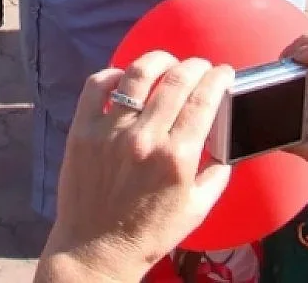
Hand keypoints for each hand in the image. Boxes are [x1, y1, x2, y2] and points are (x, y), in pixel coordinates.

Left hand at [43, 52, 233, 280]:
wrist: (97, 248)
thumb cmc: (150, 232)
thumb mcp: (198, 208)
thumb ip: (217, 172)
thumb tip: (225, 141)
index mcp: (177, 158)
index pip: (204, 100)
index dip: (217, 78)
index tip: (223, 72)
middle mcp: (144, 138)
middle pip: (175, 81)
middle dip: (195, 65)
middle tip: (200, 65)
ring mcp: (110, 131)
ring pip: (137, 74)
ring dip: (158, 60)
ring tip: (167, 62)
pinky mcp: (82, 129)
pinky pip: (97, 85)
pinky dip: (113, 73)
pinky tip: (125, 77)